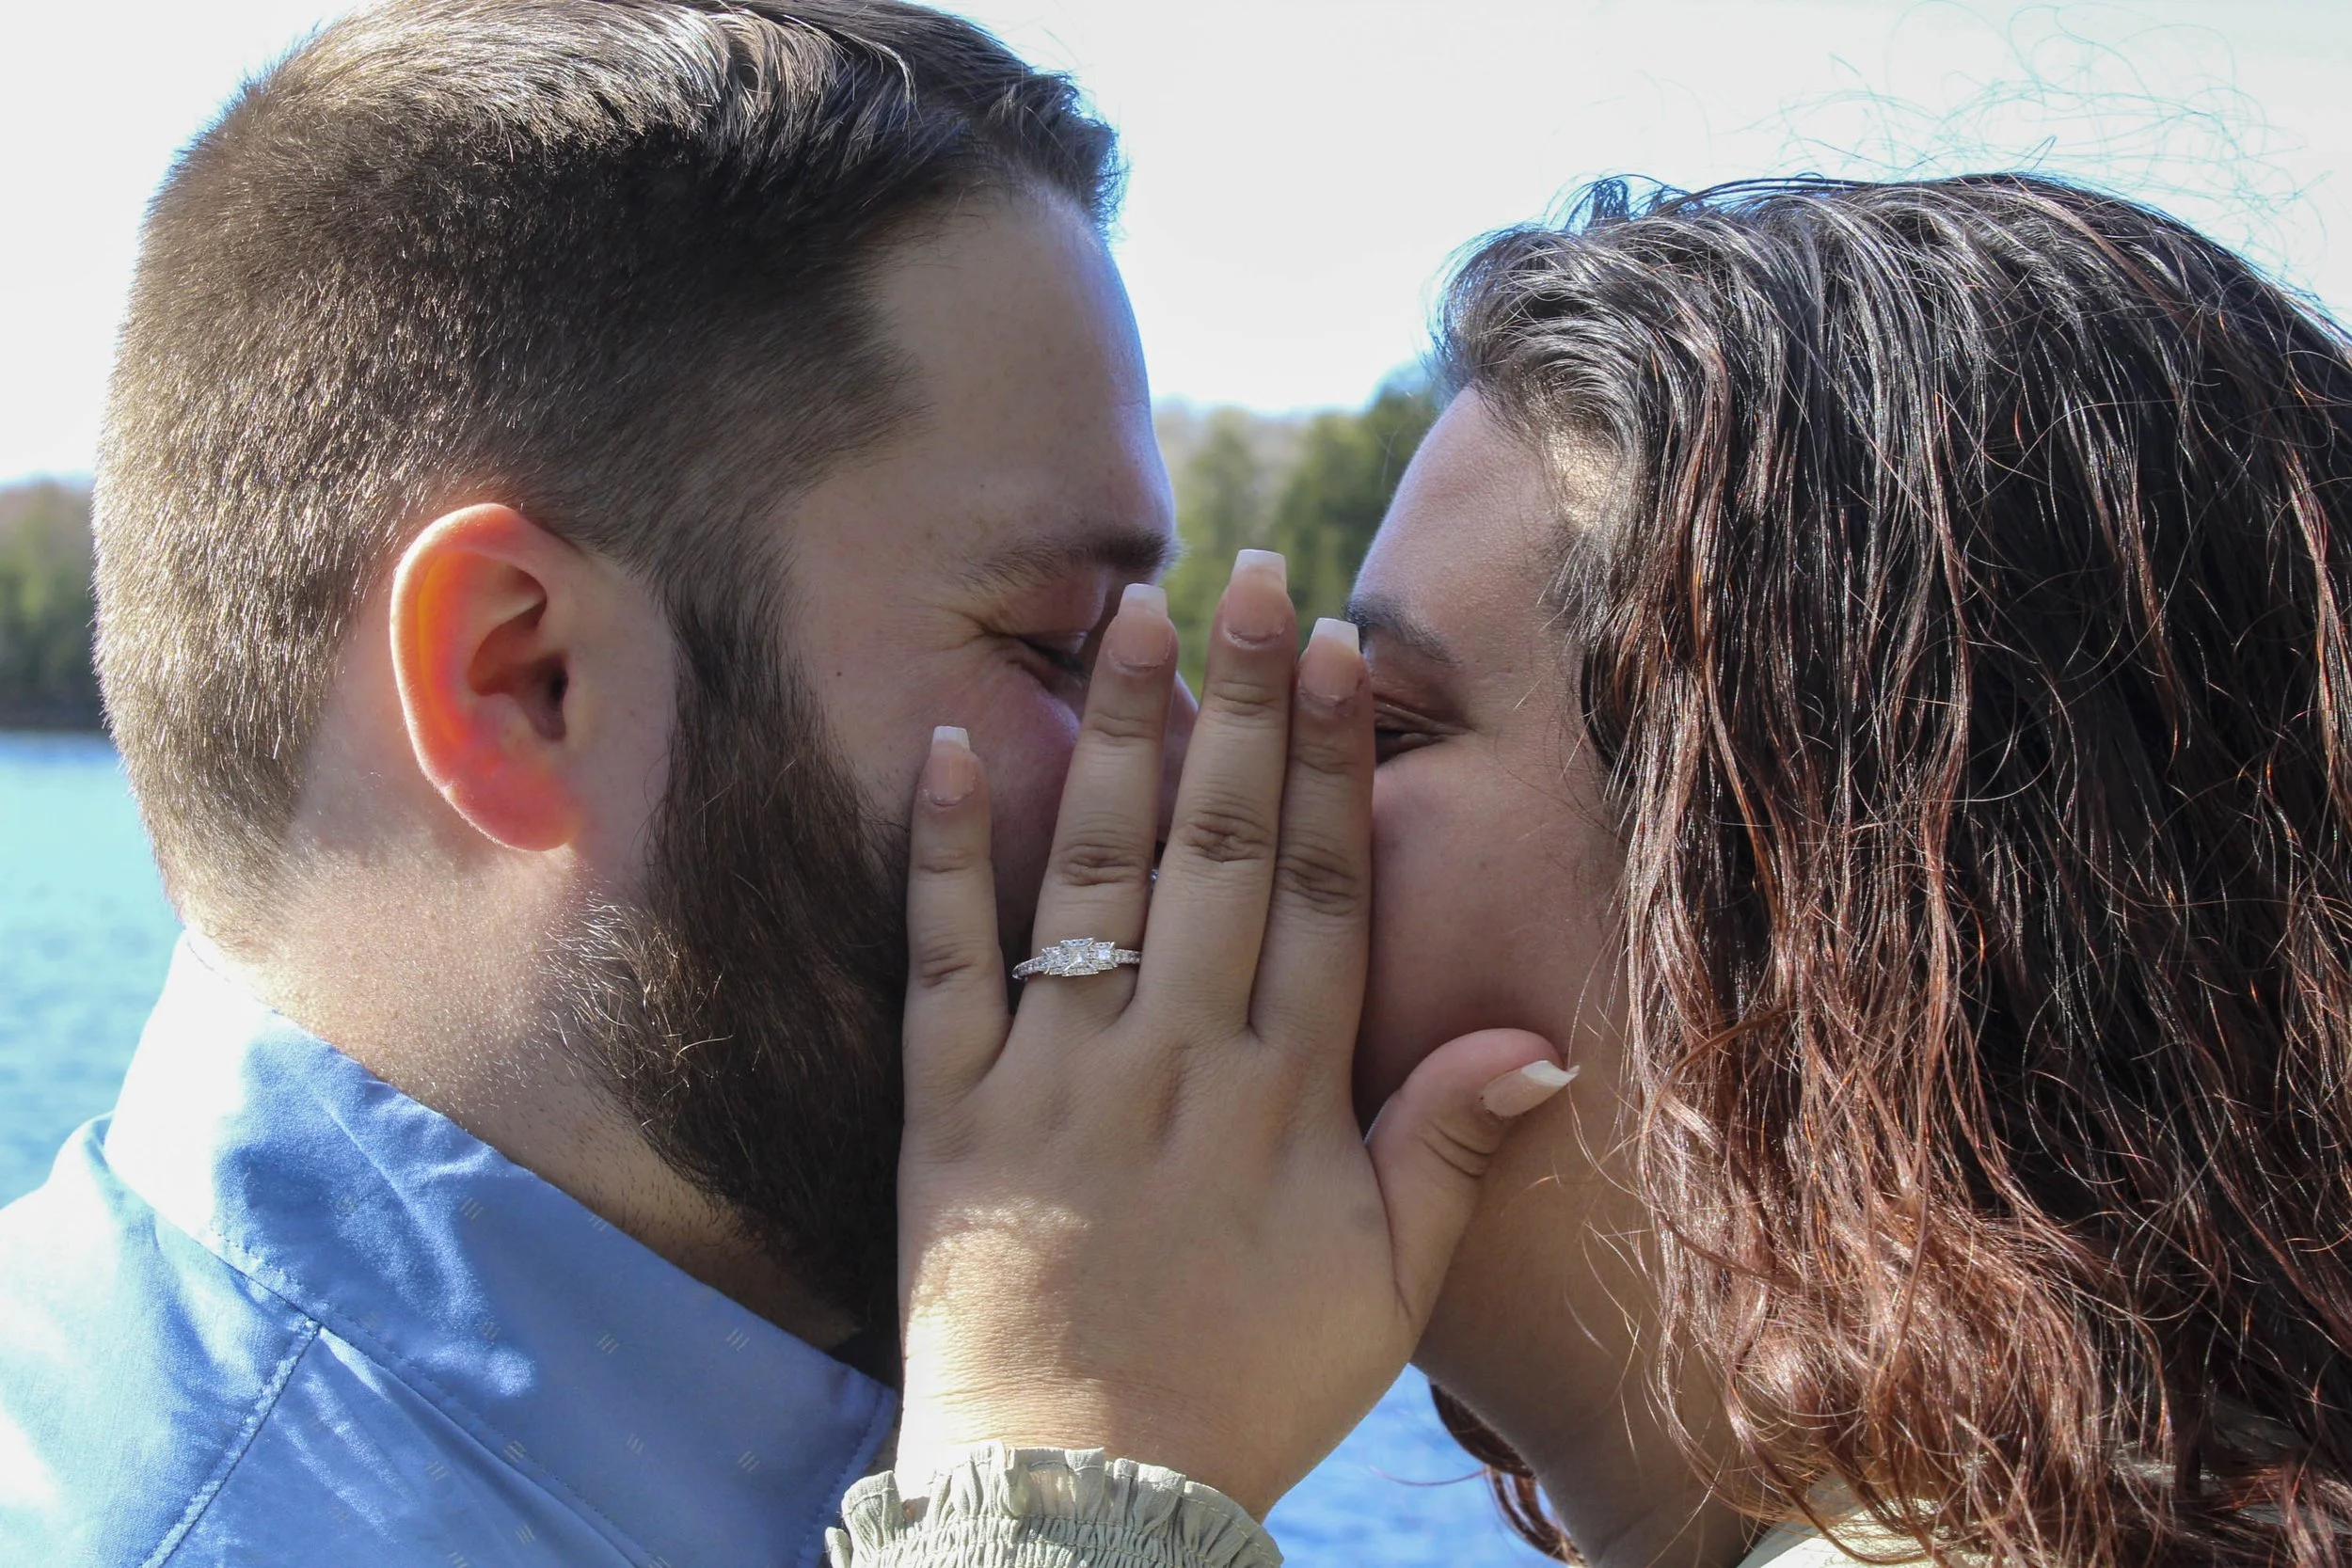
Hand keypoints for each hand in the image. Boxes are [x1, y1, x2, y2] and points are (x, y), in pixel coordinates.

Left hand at [895, 550, 1568, 1518]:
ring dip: (1112, 735)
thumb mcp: (1383, 1292)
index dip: (1332, 763)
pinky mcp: (949, 1110)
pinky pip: (942, 960)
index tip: (1336, 652)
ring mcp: (1055, 1076)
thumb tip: (1535, 1034)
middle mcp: (1172, 1057)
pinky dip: (942, 851)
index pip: (1320, 888)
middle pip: (1216, 847)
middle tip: (1251, 576)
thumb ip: (1449, 1151)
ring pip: (1091, 872)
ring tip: (1128, 615)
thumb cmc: (1244, 1391)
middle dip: (1239, 704)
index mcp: (1282, 1092)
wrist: (1080, 1501)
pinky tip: (946, 742)